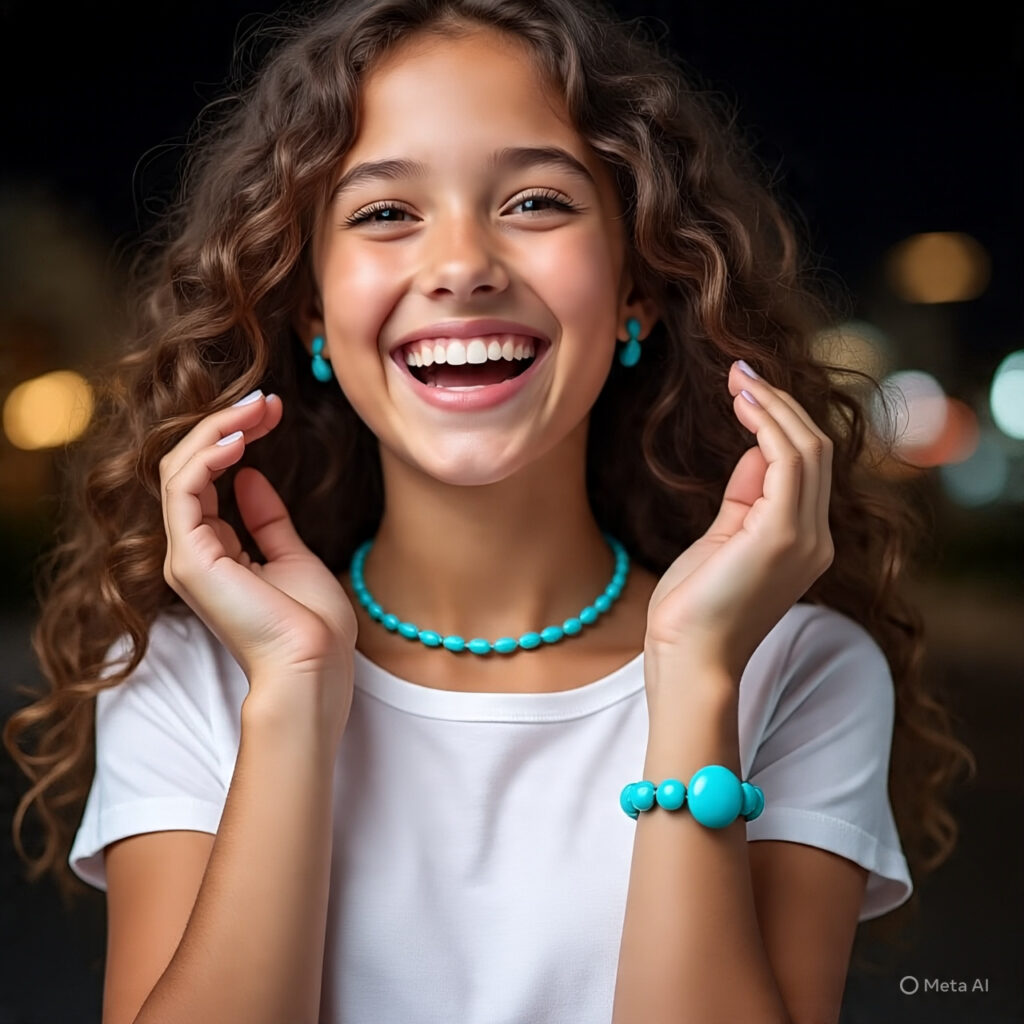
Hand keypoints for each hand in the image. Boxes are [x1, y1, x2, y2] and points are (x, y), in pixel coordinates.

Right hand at [159, 391, 357, 727]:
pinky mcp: (190, 558)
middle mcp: (191, 551)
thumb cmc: (311, 624)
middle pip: (189, 467)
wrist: (315, 665)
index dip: (234, 438)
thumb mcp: (293, 555)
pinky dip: (208, 456)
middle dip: (226, 425)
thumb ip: (268, 519)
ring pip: (181, 470)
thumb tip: (252, 478)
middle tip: (265, 400)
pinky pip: (184, 488)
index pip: (206, 479)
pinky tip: (241, 438)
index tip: (271, 412)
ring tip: (258, 408)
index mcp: (215, 552)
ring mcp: (186, 555)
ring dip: (219, 430)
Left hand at [644, 361, 834, 683]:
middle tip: (741, 373)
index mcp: (805, 540)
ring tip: (740, 381)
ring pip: (807, 449)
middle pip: (814, 450)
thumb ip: (746, 497)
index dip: (778, 422)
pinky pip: (789, 463)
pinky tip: (743, 407)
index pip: (806, 466)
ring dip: (773, 407)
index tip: (744, 390)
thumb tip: (753, 451)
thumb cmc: (697, 606)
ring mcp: (805, 538)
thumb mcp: (724, 538)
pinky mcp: (783, 536)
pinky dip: (768, 426)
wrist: (689, 658)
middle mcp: (816, 538)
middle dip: (779, 405)